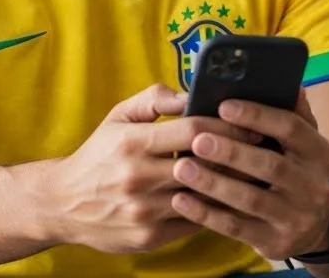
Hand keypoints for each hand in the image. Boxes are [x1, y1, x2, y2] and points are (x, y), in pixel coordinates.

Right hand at [46, 83, 263, 253]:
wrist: (63, 204)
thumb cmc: (99, 154)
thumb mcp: (118, 117)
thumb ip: (154, 99)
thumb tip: (191, 92)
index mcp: (132, 143)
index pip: (194, 131)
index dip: (228, 126)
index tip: (252, 123)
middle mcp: (138, 178)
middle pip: (205, 165)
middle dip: (240, 155)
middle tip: (265, 147)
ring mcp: (144, 211)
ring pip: (203, 197)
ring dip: (233, 184)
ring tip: (257, 172)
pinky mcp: (149, 236)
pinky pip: (194, 221)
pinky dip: (214, 209)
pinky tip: (231, 197)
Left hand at [168, 90, 328, 261]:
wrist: (319, 227)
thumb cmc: (298, 170)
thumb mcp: (306, 143)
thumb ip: (295, 114)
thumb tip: (290, 84)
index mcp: (318, 152)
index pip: (291, 128)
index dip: (258, 116)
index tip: (223, 105)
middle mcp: (312, 185)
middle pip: (270, 165)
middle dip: (231, 151)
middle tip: (197, 139)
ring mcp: (294, 217)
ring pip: (250, 199)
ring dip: (214, 183)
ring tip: (181, 168)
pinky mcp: (274, 242)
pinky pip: (236, 228)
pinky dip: (207, 214)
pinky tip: (181, 200)